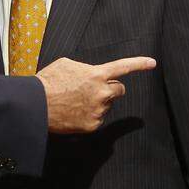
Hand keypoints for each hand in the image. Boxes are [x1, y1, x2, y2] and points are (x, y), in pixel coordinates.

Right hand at [36, 56, 155, 132]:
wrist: (35, 104)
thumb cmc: (48, 82)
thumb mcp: (67, 64)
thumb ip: (84, 68)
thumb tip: (90, 75)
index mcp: (96, 74)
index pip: (123, 67)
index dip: (139, 64)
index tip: (152, 63)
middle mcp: (102, 92)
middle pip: (119, 90)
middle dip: (111, 89)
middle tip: (94, 90)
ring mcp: (98, 110)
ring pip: (106, 105)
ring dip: (97, 103)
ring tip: (75, 102)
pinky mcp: (92, 125)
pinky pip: (97, 118)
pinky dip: (89, 116)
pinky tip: (74, 113)